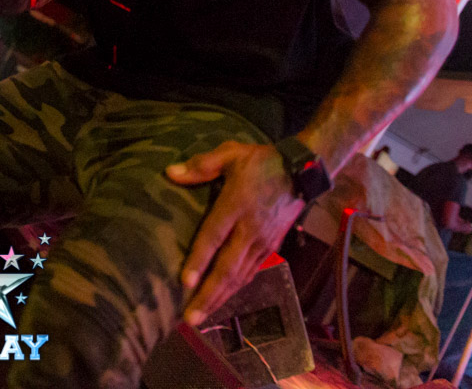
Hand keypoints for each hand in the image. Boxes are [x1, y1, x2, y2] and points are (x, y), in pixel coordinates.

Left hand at [166, 142, 304, 325]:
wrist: (301, 171)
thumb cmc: (261, 161)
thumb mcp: (230, 153)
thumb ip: (201, 165)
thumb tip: (170, 173)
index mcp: (236, 205)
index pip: (213, 238)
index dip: (199, 261)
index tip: (185, 283)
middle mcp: (250, 229)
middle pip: (227, 268)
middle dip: (208, 295)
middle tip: (190, 319)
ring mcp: (263, 242)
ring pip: (240, 276)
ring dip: (221, 298)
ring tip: (202, 317)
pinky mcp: (272, 247)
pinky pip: (251, 272)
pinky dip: (236, 288)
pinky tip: (224, 299)